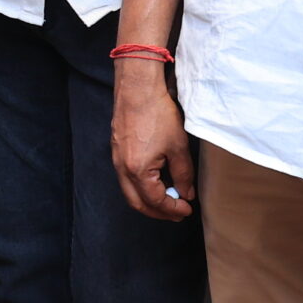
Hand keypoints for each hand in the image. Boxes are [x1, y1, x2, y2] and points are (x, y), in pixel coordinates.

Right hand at [111, 61, 196, 220]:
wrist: (137, 88)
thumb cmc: (158, 114)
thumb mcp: (178, 147)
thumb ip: (183, 174)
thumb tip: (186, 194)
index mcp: (137, 171)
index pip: (155, 201)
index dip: (173, 209)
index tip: (187, 209)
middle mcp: (122, 168)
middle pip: (137, 203)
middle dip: (158, 212)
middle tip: (176, 213)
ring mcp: (116, 159)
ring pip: (129, 191)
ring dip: (148, 200)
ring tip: (168, 199)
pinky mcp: (116, 149)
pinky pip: (125, 178)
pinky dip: (140, 187)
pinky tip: (155, 180)